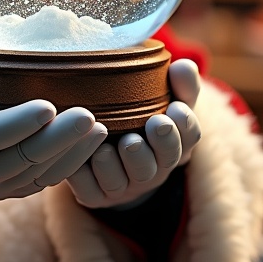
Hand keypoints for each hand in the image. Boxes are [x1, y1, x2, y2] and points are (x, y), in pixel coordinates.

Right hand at [0, 63, 108, 215]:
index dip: (18, 124)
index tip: (46, 106)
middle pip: (21, 160)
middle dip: (58, 140)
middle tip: (88, 115)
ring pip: (37, 177)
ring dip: (70, 155)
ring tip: (99, 129)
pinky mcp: (3, 194)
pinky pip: (39, 185)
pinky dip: (66, 169)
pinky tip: (89, 146)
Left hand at [66, 58, 201, 210]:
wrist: (106, 160)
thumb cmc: (139, 121)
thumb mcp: (164, 103)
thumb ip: (178, 87)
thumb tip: (184, 65)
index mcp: (170, 148)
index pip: (186, 141)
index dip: (184, 127)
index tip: (177, 107)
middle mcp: (149, 171)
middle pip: (155, 166)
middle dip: (155, 147)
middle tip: (153, 125)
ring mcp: (121, 187)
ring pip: (120, 182)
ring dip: (114, 165)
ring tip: (105, 149)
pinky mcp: (94, 196)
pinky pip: (88, 191)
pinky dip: (81, 176)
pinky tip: (76, 159)